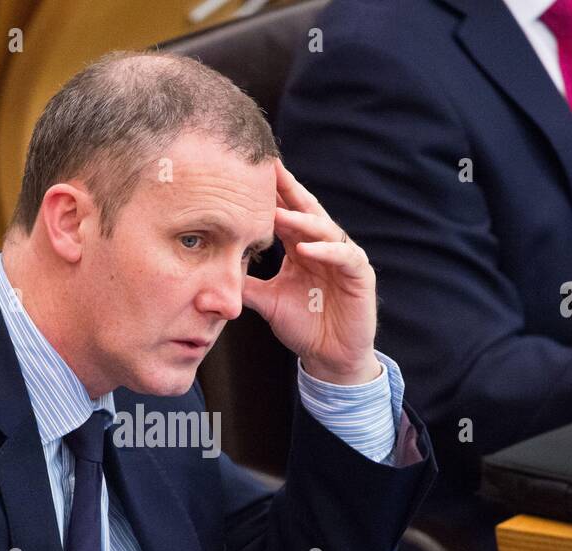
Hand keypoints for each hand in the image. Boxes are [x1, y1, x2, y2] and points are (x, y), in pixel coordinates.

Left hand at [242, 159, 379, 384]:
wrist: (329, 357)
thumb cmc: (303, 326)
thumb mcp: (267, 301)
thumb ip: (246, 284)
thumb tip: (211, 272)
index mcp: (301, 249)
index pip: (285, 216)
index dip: (271, 197)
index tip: (247, 176)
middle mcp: (323, 247)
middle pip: (306, 211)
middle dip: (288, 192)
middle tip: (269, 171)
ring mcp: (343, 258)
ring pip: (324, 230)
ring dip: (302, 222)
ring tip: (280, 216)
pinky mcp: (360, 275)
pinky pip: (345, 256)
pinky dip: (326, 251)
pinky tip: (306, 249)